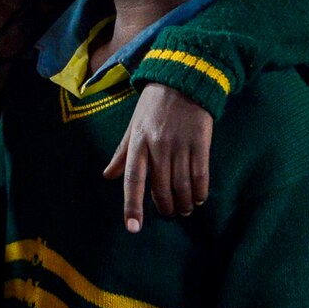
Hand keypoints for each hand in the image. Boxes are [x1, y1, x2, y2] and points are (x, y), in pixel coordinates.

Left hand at [105, 83, 214, 232]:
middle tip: (169, 214)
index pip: (133, 180)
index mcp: (138, 143)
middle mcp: (158, 147)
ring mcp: (180, 145)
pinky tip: (199, 198)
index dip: (133, 206)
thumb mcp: (133, 126)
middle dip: (165, 207)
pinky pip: (200, 174)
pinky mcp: (200, 143)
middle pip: (161, 188)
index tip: (133, 227)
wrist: (183, 80)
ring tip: (184, 210)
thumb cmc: (153, 105)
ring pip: (182, 185)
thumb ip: (122, 153)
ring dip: (183, 203)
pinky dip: (200, 191)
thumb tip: (108, 176)